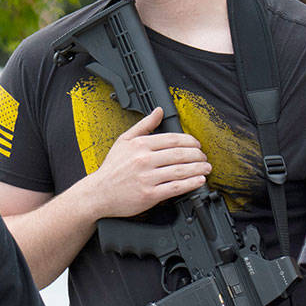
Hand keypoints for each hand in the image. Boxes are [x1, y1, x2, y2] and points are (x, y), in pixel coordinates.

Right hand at [88, 108, 210, 216]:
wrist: (98, 193)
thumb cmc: (112, 169)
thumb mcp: (124, 141)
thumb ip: (144, 125)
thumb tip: (158, 111)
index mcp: (140, 145)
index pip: (172, 139)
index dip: (190, 141)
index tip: (197, 144)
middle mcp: (144, 160)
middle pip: (180, 154)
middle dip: (197, 155)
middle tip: (204, 157)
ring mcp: (147, 178)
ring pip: (180, 170)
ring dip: (198, 168)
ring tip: (206, 168)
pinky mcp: (149, 195)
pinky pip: (175, 187)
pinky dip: (190, 183)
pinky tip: (199, 181)